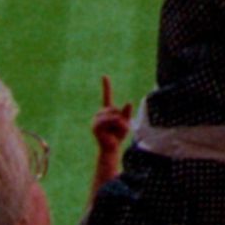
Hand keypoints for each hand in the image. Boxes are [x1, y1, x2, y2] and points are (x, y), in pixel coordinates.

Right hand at [90, 76, 134, 191]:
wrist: (111, 149)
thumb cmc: (118, 136)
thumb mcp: (125, 123)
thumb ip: (127, 113)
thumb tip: (129, 102)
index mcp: (107, 111)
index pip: (107, 96)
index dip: (106, 86)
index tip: (104, 75)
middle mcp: (100, 114)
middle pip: (114, 108)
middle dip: (121, 118)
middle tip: (118, 128)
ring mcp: (96, 119)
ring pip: (113, 114)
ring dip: (119, 123)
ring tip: (116, 131)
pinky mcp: (96, 126)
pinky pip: (110, 120)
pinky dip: (116, 124)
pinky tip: (112, 132)